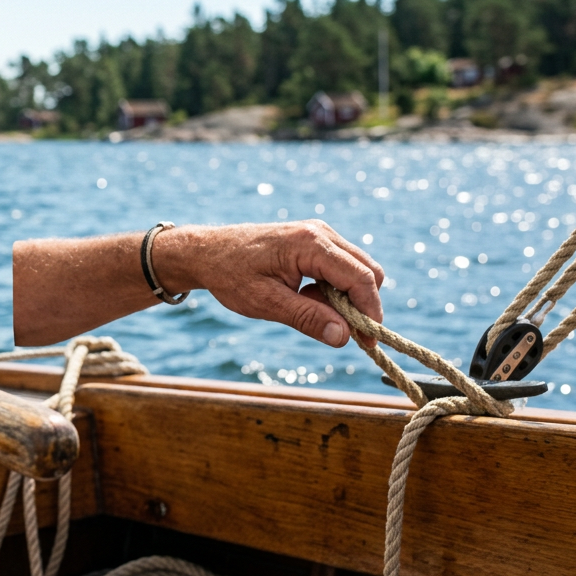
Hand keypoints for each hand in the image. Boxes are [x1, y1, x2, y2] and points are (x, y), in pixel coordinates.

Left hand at [158, 221, 383, 347]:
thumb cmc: (230, 275)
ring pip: (357, 269)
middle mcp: (321, 232)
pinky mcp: (314, 240)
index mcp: (311, 244)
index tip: (368, 343)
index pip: (361, 278)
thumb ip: (307, 318)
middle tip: (337, 330)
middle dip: (361, 305)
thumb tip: (344, 337)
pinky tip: (304, 296)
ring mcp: (319, 233)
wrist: (205, 252)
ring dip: (345, 297)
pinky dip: (333, 288)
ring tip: (306, 306)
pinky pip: (341, 266)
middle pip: (368, 271)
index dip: (370, 312)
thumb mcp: (266, 303)